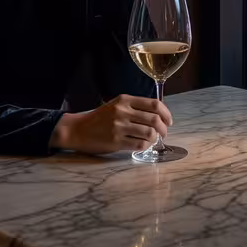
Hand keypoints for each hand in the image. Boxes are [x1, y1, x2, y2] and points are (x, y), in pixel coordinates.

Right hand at [49, 94, 172, 154]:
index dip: (166, 113)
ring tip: (153, 140)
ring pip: (149, 133)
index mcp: (125, 100)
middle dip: (164, 129)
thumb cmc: (99, 118)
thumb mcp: (116, 105)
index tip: (169, 121)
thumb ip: (134, 107)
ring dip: (155, 138)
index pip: (154, 104)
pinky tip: (144, 145)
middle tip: (164, 133)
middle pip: (154, 119)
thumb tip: (158, 116)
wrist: (78, 130)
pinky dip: (146, 146)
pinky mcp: (116, 141)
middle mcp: (123, 111)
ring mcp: (119, 127)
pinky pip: (139, 145)